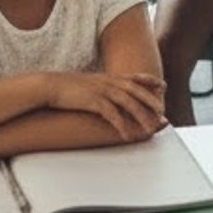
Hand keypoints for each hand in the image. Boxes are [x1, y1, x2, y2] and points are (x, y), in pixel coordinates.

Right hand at [47, 71, 168, 139]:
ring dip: (141, 116)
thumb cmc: (67, 87)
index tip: (163, 85)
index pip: (135, 77)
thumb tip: (110, 92)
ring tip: (150, 128)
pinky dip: (121, 125)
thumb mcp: (89, 83)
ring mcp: (102, 90)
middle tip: (162, 112)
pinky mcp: (93, 101)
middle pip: (137, 90)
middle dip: (151, 101)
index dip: (150, 81)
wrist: (49, 86)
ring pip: (128, 103)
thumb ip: (102, 86)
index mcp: (109, 77)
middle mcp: (109, 82)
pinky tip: (127, 135)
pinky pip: (112, 115)